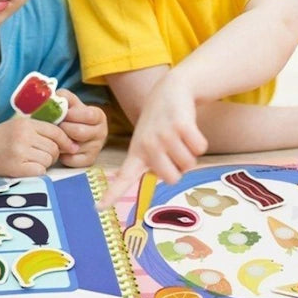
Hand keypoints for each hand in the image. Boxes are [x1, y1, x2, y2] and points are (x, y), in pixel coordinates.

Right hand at [0, 118, 78, 176]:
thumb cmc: (3, 137)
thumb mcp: (20, 125)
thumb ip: (41, 129)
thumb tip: (69, 141)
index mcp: (26, 124)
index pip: (56, 131)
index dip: (66, 140)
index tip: (71, 147)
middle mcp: (23, 137)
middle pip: (54, 148)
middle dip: (54, 153)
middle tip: (44, 155)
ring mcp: (19, 152)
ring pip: (48, 160)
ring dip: (45, 163)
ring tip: (35, 160)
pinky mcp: (15, 168)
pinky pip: (40, 171)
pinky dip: (38, 171)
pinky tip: (29, 167)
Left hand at [56, 89, 107, 167]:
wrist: (79, 131)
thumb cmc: (73, 116)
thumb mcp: (71, 103)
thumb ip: (64, 97)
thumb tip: (56, 98)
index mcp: (99, 116)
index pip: (88, 115)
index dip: (71, 115)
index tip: (62, 114)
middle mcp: (102, 132)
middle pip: (79, 132)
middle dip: (63, 128)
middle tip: (55, 126)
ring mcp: (96, 148)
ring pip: (74, 147)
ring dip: (61, 142)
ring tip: (56, 136)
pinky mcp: (89, 160)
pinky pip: (72, 160)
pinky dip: (62, 155)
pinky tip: (60, 147)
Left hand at [97, 73, 206, 208]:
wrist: (170, 89)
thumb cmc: (160, 123)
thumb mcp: (147, 141)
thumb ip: (149, 163)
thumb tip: (162, 178)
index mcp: (136, 153)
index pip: (123, 178)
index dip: (112, 194)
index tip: (98, 208)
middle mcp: (147, 146)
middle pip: (173, 178)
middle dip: (179, 167)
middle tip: (173, 148)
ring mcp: (163, 135)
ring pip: (189, 164)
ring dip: (190, 152)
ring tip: (179, 135)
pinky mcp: (181, 126)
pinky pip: (200, 148)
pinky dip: (199, 141)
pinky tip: (188, 128)